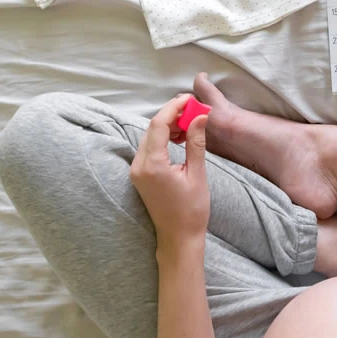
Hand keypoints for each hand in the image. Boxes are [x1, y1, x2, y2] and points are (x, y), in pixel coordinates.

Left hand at [130, 94, 209, 248]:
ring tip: (190, 123)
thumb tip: (199, 116)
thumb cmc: (191, 211)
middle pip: (152, 128)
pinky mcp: (140, 175)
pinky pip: (149, 148)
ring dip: (168, 126)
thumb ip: (196, 143)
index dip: (173, 108)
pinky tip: (179, 138)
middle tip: (193, 108)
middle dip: (172, 114)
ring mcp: (137, 171)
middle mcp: (139, 166)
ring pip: (149, 136)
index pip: (158, 125)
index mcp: (152, 165)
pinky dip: (163, 138)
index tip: (189, 99)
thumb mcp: (197, 174)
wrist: (178, 238)